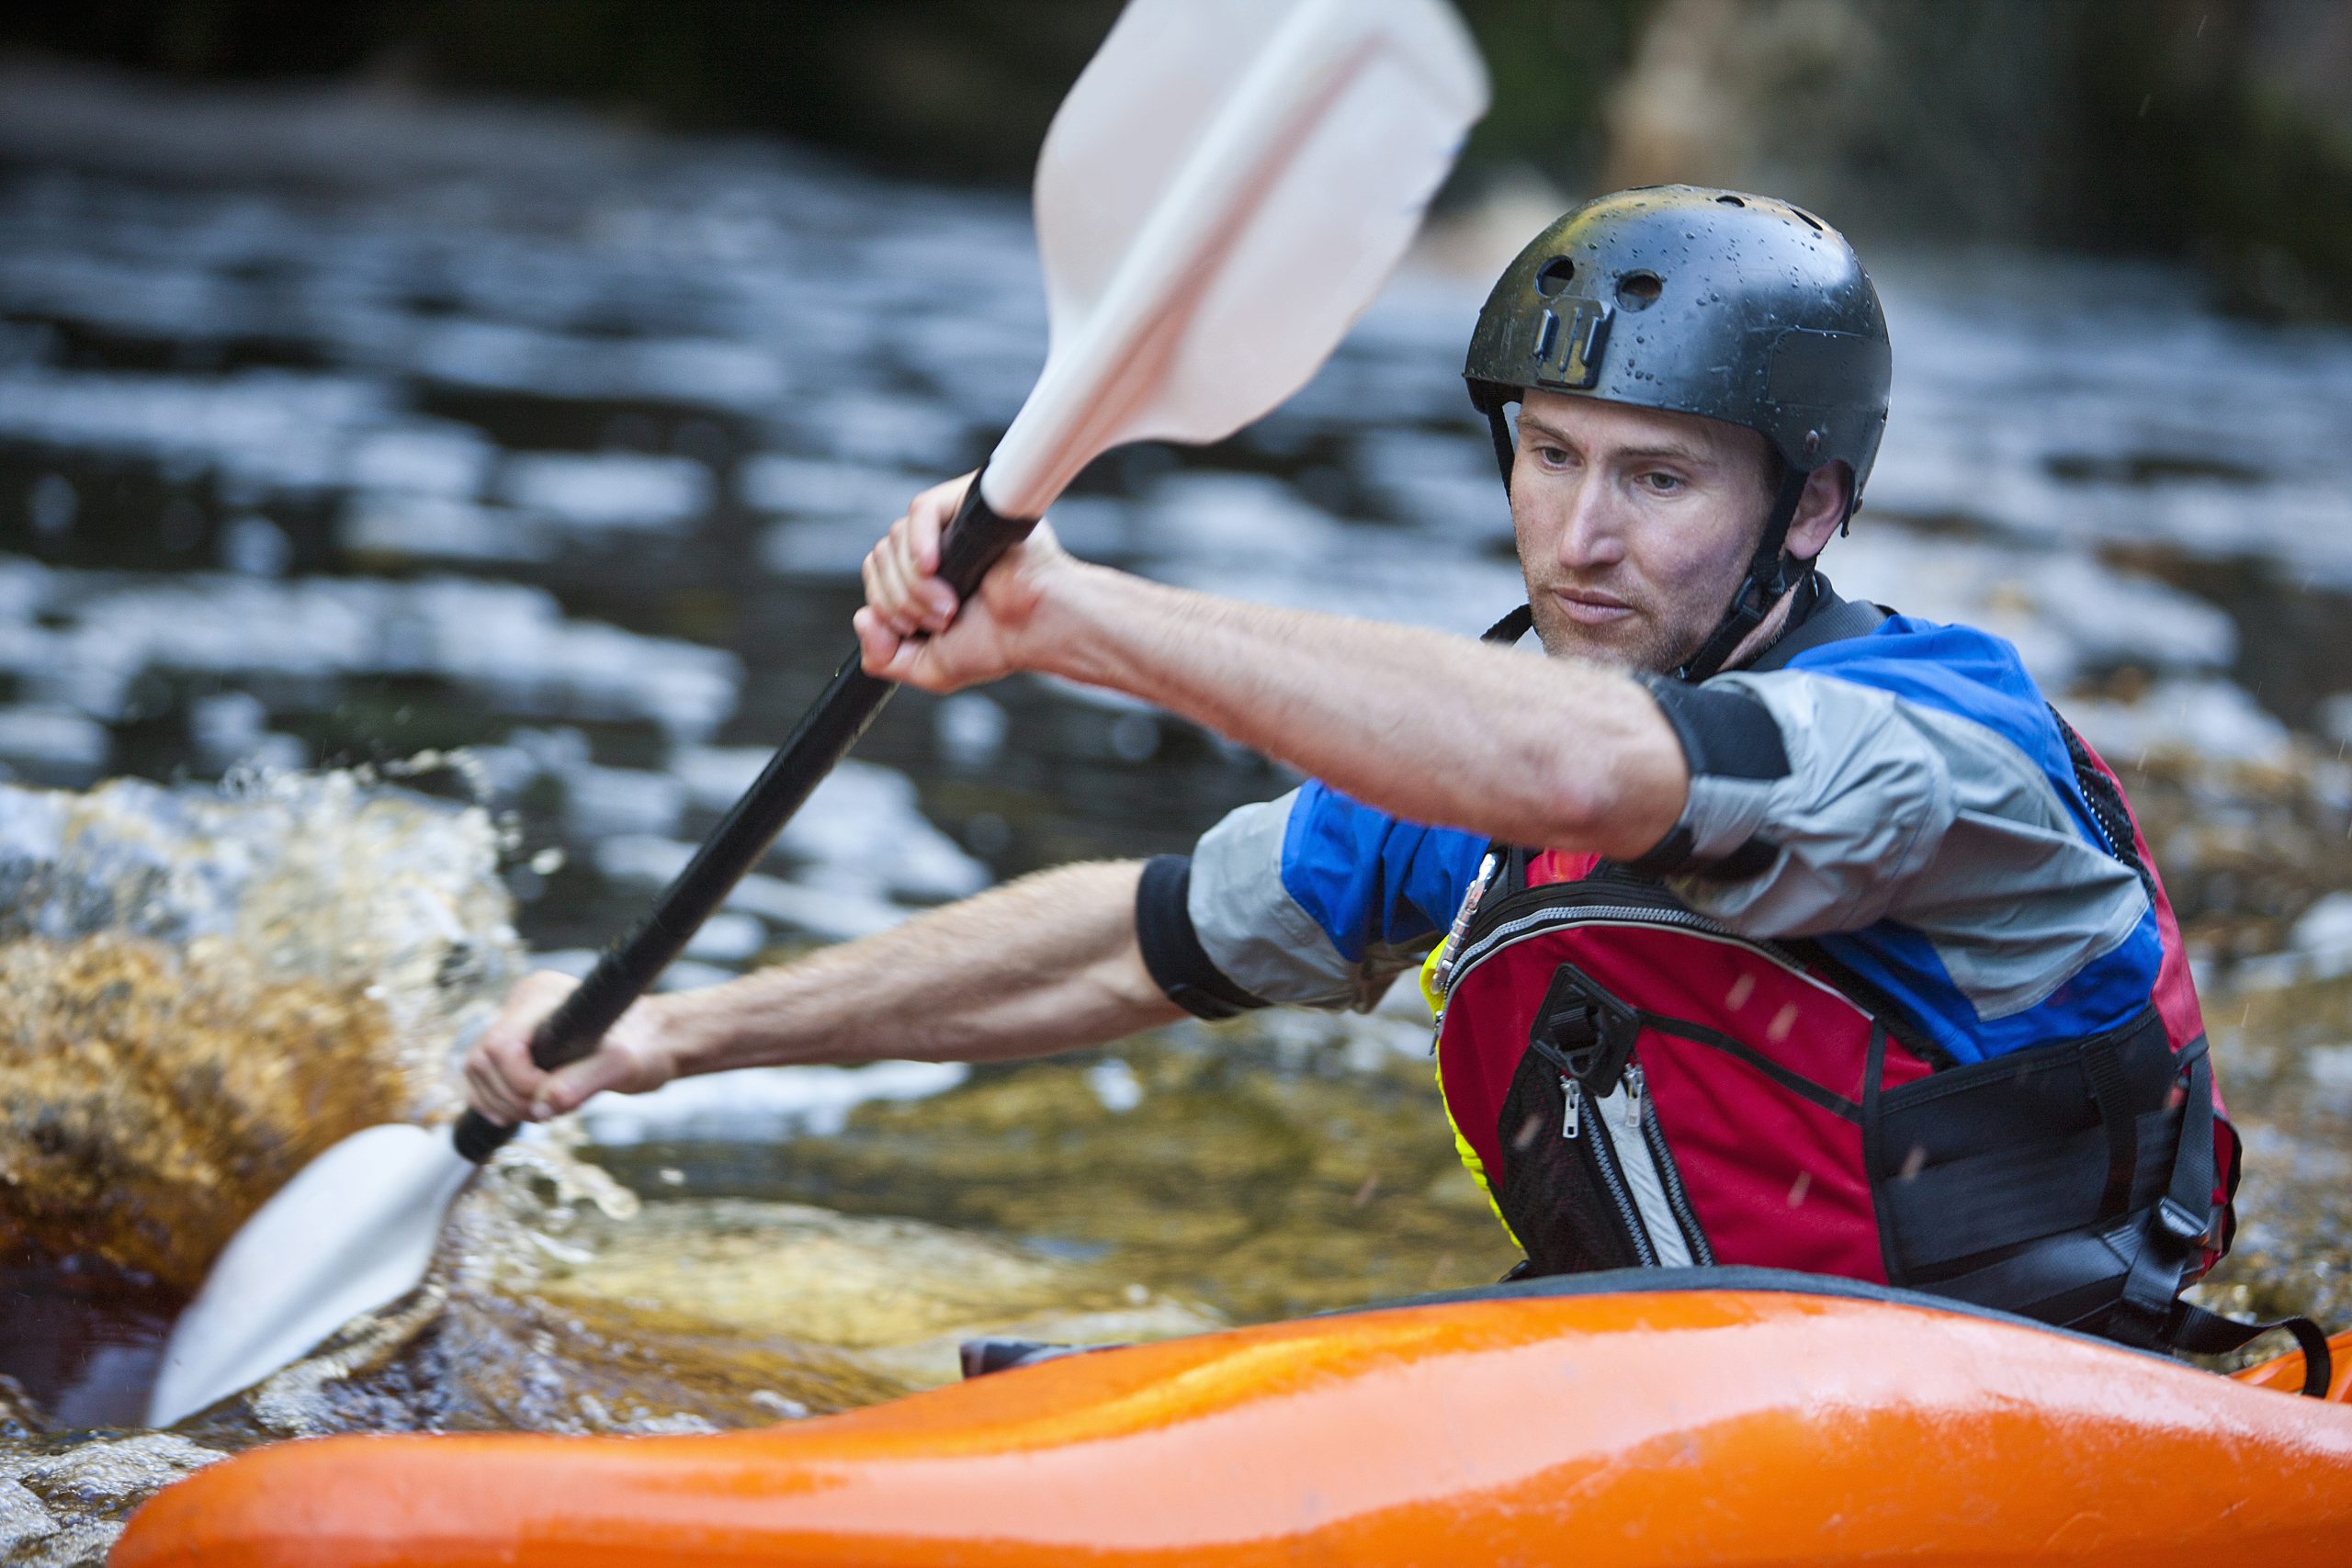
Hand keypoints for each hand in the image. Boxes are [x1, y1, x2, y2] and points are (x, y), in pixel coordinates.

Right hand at [462, 970, 680, 1125]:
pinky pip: (483, 1079)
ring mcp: (515, 1023)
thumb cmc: (645, 1047)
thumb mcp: (622, 1066)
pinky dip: (498, 1101)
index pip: (499, 1046)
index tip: (553, 1099)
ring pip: (478, 1073)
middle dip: (513, 1096)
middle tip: (552, 1110)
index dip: (519, 1083)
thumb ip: (584, 1083)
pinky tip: (526, 1110)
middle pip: (482, 1062)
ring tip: (548, 1109)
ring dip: (506, 1102)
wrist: (654, 1043)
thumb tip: (543, 1104)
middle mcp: (522, 1003)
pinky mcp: (516, 1044)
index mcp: (541, 995)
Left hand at [853, 471, 1074, 691]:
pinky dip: (918, 541)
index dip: (884, 606)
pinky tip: (933, 565)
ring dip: (915, 585)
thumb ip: (882, 658)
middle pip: (880, 558)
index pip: (875, 575)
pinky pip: (921, 510)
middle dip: (901, 601)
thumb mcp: (928, 667)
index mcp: (921, 579)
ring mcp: (948, 524)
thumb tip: (861, 618)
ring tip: (952, 605)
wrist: (1038, 626)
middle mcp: (932, 548)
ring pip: (895, 540)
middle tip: (942, 620)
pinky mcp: (966, 502)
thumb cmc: (999, 643)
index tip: (917, 631)